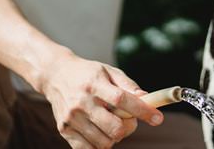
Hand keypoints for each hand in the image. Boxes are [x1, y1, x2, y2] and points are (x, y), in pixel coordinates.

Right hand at [39, 51, 162, 147]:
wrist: (55, 76)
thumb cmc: (88, 74)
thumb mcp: (109, 71)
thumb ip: (128, 86)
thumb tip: (147, 100)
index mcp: (94, 84)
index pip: (122, 100)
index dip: (142, 111)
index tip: (158, 118)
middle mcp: (81, 102)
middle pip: (115, 127)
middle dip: (129, 127)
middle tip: (128, 120)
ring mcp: (71, 118)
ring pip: (104, 142)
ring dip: (114, 137)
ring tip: (111, 123)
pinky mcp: (64, 130)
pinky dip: (99, 145)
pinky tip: (100, 132)